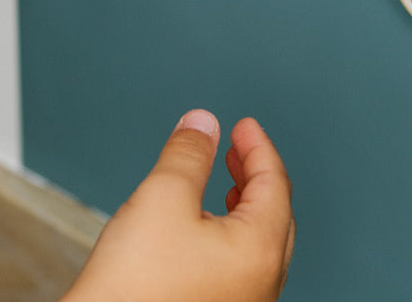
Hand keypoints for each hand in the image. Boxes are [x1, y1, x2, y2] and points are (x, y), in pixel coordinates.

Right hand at [66, 112, 294, 301]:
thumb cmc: (136, 287)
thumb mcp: (162, 196)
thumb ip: (189, 154)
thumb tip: (203, 125)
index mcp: (258, 251)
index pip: (274, 184)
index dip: (258, 147)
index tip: (245, 126)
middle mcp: (260, 284)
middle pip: (274, 215)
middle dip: (255, 175)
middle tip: (238, 148)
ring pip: (257, 244)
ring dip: (244, 205)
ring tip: (225, 184)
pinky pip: (240, 267)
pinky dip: (231, 234)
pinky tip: (204, 230)